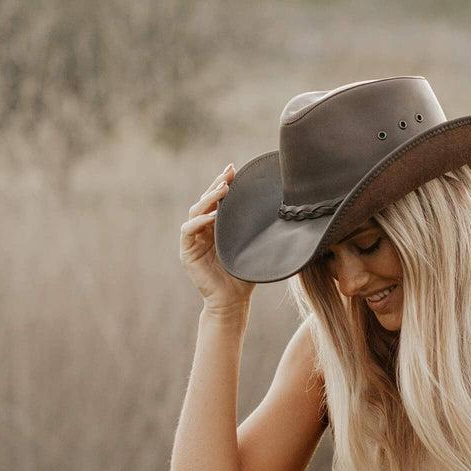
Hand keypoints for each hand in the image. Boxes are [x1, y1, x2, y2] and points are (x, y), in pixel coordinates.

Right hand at [179, 162, 256, 311]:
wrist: (233, 301)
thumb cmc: (246, 275)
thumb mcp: (254, 248)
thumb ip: (258, 230)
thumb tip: (284, 212)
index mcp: (218, 226)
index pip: (218, 199)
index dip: (224, 182)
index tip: (234, 169)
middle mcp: (203, 229)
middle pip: (205, 200)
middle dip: (216, 185)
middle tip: (228, 174)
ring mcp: (193, 239)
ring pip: (195, 211)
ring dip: (208, 199)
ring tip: (223, 190)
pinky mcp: (187, 251)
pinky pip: (188, 230)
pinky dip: (199, 221)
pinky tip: (213, 215)